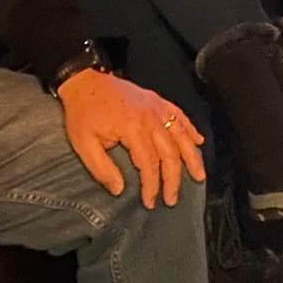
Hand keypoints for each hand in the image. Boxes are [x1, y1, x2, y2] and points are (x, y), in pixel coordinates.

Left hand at [57, 68, 206, 207]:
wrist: (84, 81)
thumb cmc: (83, 112)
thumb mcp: (83, 143)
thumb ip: (101, 169)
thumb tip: (119, 190)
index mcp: (133, 128)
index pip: (148, 163)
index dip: (151, 185)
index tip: (150, 202)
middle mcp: (150, 117)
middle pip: (169, 153)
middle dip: (173, 179)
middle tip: (172, 199)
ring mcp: (157, 107)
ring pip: (181, 135)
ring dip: (192, 157)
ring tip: (199, 175)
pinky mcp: (157, 100)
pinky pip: (180, 115)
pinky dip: (191, 129)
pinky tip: (199, 141)